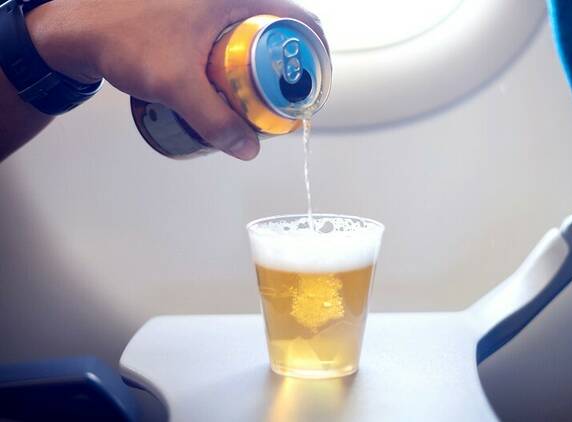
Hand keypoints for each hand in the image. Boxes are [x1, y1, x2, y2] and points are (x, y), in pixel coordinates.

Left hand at [25, 0, 325, 159]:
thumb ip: (213, 119)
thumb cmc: (124, 38)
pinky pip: (236, 42)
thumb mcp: (176, 84)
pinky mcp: (199, 19)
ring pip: (258, 40)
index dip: (317, 56)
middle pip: (283, 34)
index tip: (315, 88)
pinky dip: (243, 66)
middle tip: (286, 104)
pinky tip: (233, 91)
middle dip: (290, 71)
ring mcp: (215, 8)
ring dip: (265, 71)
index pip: (301, 22)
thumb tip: (248, 149)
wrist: (80, 27)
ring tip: (260, 105)